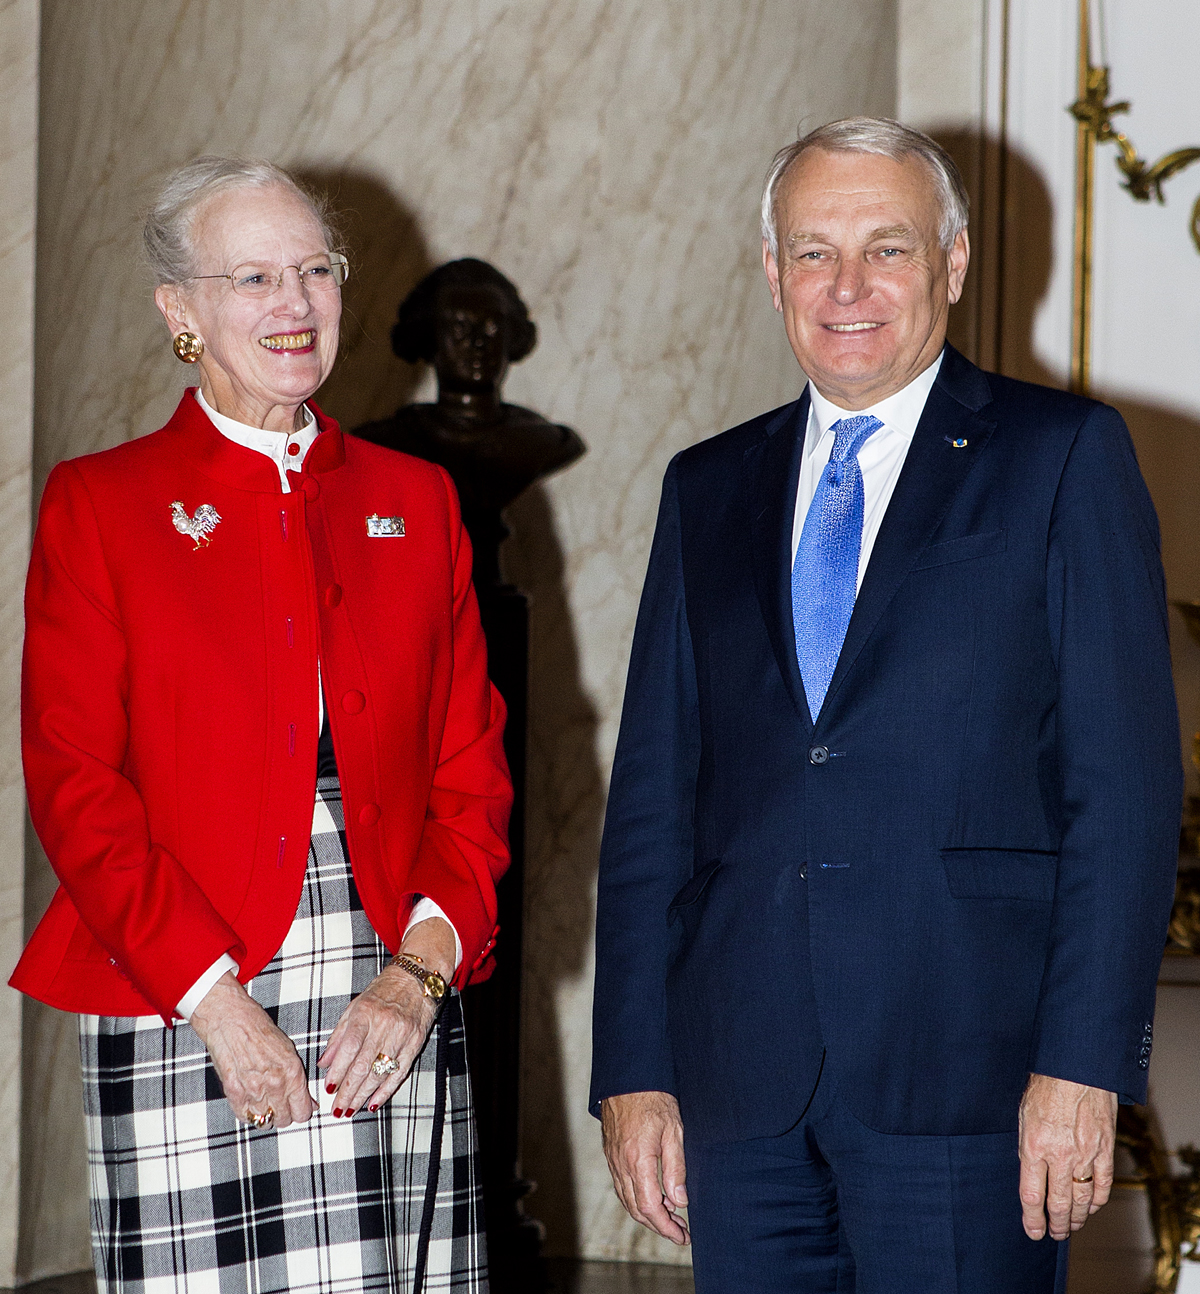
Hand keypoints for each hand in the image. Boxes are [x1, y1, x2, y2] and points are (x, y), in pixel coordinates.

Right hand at [189, 970, 315, 1129]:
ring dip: (267, 1114)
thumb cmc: (259, 1028)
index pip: (303, 1111)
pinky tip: (251, 1101)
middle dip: (285, 1113)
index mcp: (292, 1071)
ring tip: (265, 1100)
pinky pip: (246, 1117)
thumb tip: (308, 1101)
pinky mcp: (234, 1093)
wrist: (231, 1019)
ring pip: (265, 1121)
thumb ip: (298, 1079)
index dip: (302, 1112)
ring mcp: (254, 1090)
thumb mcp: (288, 1050)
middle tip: (281, 1103)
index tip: (299, 1109)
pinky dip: (249, 1113)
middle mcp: (275, 1084)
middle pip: (284, 1119)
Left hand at [317, 916, 455, 1116]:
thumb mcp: (355, 1006)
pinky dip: (387, 1090)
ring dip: (364, 1095)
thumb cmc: (383, 991)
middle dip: (348, 1091)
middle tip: (338, 1109)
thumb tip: (324, 1062)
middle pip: (364, 1065)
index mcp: (365, 1013)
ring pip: (380, 1072)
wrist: (417, 978)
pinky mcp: (416, 1042)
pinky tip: (374, 1103)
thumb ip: (339, 1035)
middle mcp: (384, 1025)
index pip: (349, 1048)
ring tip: (351, 1109)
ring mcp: (402, 1035)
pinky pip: (400, 1071)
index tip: (329, 1089)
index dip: (338, 1071)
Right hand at [601, 1090, 688, 1244]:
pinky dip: (636, 1199)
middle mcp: (621, 1164)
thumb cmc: (654, 1099)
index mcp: (638, 1161)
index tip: (682, 1236)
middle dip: (659, 1226)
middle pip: (637, 1209)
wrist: (629, 1077)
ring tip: (670, 1219)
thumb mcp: (674, 1131)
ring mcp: (613, 1159)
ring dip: (647, 1215)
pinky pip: (621, 1186)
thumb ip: (676, 1168)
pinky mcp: (611, 1153)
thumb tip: (679, 1201)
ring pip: (627, 1200)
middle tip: (680, 1232)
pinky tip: (651, 1198)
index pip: (650, 1207)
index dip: (666, 1227)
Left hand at [1018, 1072, 1116, 1240]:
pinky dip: (1096, 1201)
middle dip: (1055, 1224)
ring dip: (1075, 1218)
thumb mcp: (1024, 1115)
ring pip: (1081, 1199)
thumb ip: (1028, 1146)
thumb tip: (1031, 1172)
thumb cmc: (1045, 1086)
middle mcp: (1059, 1155)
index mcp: (1034, 1146)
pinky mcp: (1105, 1149)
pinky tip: (1090, 1206)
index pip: (1031, 1195)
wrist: (1076, 1068)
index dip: (1032, 1219)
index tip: (1032, 1231)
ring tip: (1070, 1226)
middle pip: (1058, 1204)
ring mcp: (1085, 1154)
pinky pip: (1102, 1184)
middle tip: (1053, 1234)